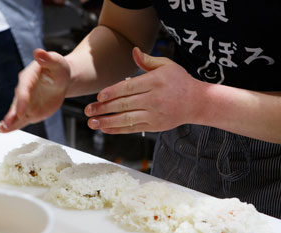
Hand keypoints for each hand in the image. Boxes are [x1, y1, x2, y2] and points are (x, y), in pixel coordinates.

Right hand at [0, 49, 69, 132]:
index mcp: (28, 77)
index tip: (21, 111)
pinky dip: (12, 126)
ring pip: (16, 114)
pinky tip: (2, 130)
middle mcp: (23, 91)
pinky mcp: (29, 112)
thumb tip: (39, 52)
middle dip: (12, 114)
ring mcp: (25, 103)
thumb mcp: (56, 62)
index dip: (22, 100)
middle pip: (16, 103)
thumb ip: (48, 58)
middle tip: (6, 123)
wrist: (60, 79)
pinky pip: (20, 120)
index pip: (24, 89)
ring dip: (8, 122)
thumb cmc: (57, 68)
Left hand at [84, 47, 202, 133]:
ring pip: (126, 119)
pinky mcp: (154, 127)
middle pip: (124, 104)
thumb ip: (147, 61)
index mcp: (155, 82)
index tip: (98, 96)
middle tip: (88, 110)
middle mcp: (154, 99)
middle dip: (104, 108)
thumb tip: (133, 51)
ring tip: (92, 122)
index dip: (112, 92)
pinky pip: (132, 129)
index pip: (129, 87)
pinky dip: (117, 129)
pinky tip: (105, 129)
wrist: (197, 102)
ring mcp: (154, 115)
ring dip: (107, 122)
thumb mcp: (167, 65)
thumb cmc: (179, 81)